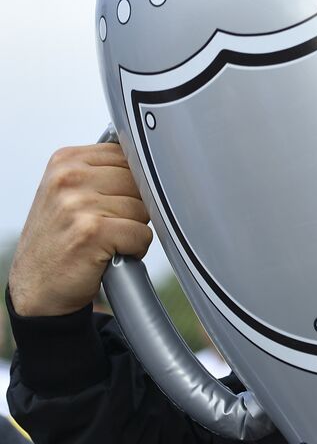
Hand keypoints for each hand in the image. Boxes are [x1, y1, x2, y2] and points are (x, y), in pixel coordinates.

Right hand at [8, 143, 152, 316]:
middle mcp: (68, 178)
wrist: (36, 288)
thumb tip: (153, 162)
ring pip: (144, 208)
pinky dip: (135, 249)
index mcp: (66, 161)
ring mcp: (78, 204)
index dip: (132, 183)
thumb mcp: (70, 193)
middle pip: (139, 180)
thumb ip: (104, 172)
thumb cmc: (61, 240)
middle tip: (107, 226)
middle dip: (134, 206)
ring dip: (133, 230)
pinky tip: (110, 255)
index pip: (129, 155)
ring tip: (105, 241)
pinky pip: (142, 234)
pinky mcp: (91, 231)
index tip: (114, 201)